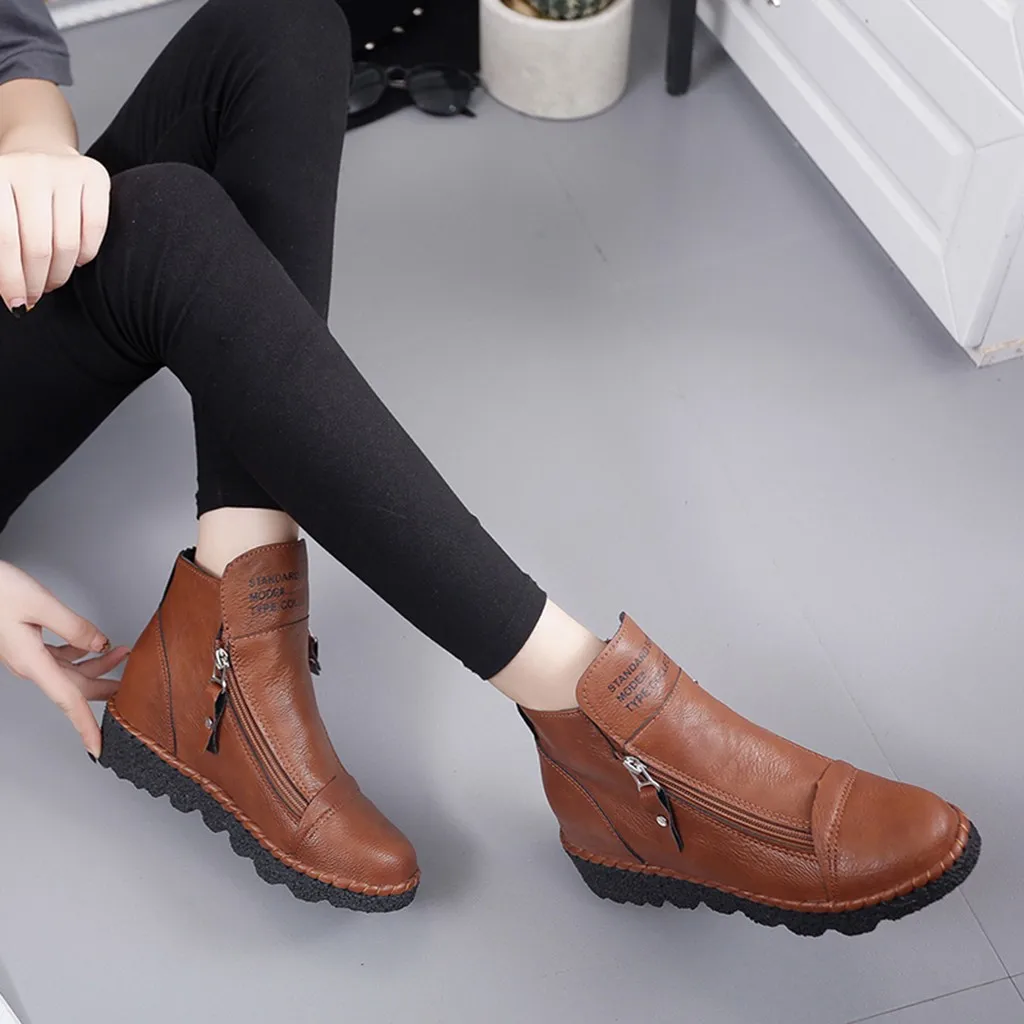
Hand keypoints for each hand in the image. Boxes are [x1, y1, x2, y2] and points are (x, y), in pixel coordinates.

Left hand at [0, 143, 109, 312]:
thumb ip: (0, 243)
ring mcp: (64, 170)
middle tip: (34, 297)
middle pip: (38, 246)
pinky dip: (85, 254)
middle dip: (36, 282)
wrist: (39, 152)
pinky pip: (94, 229)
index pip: (5, 239)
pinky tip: (74, 260)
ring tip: (52, 282)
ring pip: (67, 243)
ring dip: (59, 274)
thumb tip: (8, 293)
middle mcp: (30, 168)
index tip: (15, 304)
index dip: (10, 278)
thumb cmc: (12, 194)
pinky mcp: (94, 176)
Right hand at [0, 561, 128, 756]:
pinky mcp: (27, 645)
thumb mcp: (41, 604)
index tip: (97, 746)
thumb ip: (74, 627)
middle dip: (106, 689)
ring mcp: (28, 655)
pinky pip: (60, 657)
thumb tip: (100, 643)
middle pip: (75, 688)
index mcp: (32, 662)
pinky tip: (93, 643)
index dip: (85, 725)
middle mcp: (30, 664)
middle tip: (133, 689)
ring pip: (70, 671)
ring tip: (123, 654)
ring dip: (99, 665)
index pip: (68, 701)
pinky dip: (82, 652)